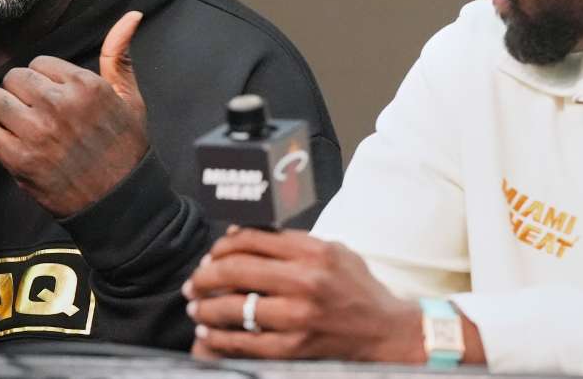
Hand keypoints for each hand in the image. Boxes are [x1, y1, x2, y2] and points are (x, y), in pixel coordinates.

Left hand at [0, 11, 147, 216]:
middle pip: (14, 78)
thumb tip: (131, 15)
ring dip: (2, 112)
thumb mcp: (130, 98)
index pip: (40, 63)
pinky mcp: (20, 160)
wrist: (121, 201)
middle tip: (34, 113)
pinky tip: (8, 142)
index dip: (44, 81)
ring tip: (20, 126)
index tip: (53, 98)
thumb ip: (119, 55)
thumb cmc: (125, 148)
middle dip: (21, 93)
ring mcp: (37, 132)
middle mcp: (59, 104)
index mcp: (86, 85)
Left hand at [182, 228, 427, 362]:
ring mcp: (299, 316)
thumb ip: (292, 241)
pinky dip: (220, 337)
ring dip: (206, 307)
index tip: (212, 253)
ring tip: (196, 307)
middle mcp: (306, 280)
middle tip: (194, 281)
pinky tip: (209, 332)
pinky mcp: (295, 346)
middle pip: (236, 270)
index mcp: (314, 251)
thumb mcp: (334, 251)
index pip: (252, 239)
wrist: (387, 332)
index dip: (223, 245)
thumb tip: (242, 235)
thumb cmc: (359, 288)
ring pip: (235, 307)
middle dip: (205, 275)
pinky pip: (246, 341)